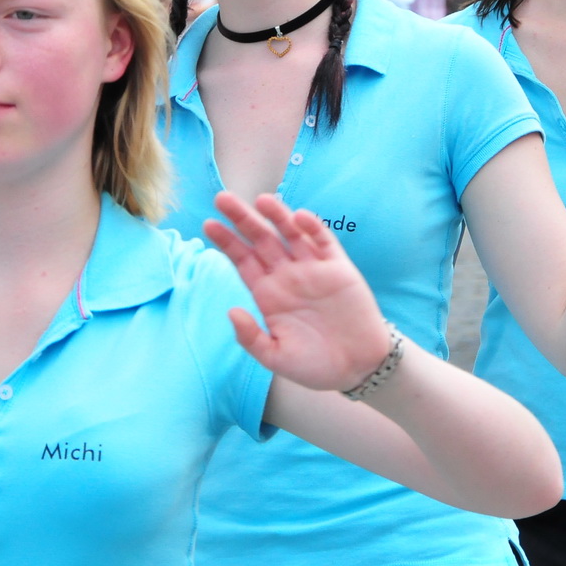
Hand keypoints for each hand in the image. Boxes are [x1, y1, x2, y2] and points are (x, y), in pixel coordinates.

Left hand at [203, 192, 391, 392]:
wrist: (358, 367)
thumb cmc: (315, 365)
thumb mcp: (276, 357)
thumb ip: (251, 337)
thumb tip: (231, 311)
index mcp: (268, 294)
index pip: (243, 260)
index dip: (226, 242)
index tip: (208, 225)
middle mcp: (287, 276)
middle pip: (261, 240)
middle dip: (242, 219)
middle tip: (222, 198)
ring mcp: (313, 269)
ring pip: (290, 234)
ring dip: (277, 215)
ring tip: (261, 200)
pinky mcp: (339, 268)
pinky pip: (324, 242)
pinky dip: (312, 228)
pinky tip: (299, 217)